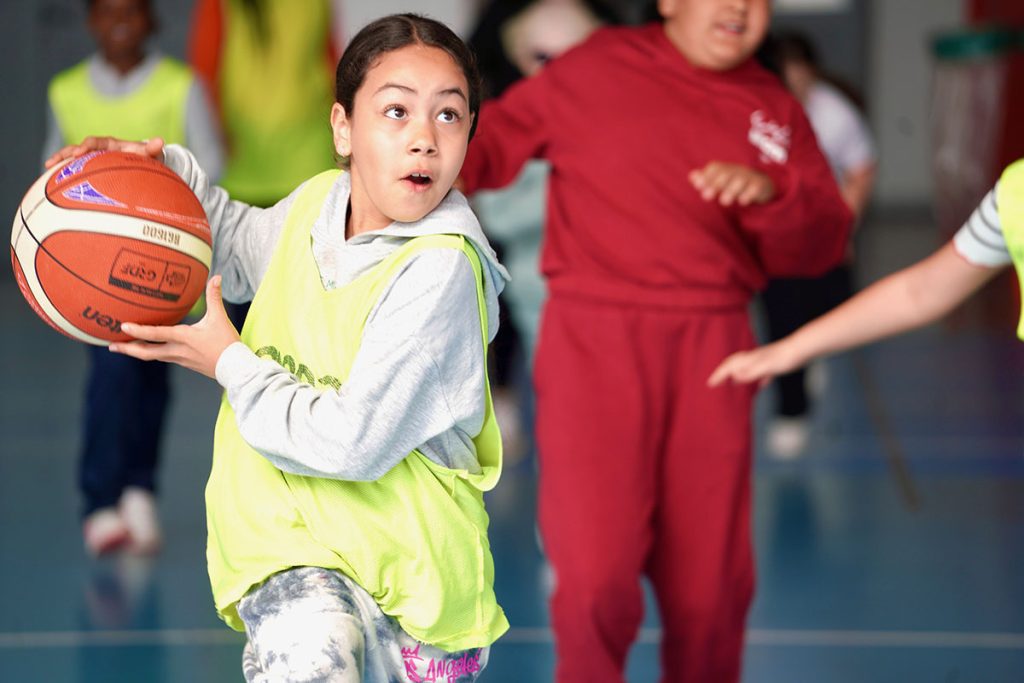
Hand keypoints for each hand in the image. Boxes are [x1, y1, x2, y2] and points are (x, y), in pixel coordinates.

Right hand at [44, 136, 164, 168]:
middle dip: (66, 153)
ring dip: (60, 162)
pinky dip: (66, 175)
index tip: (80, 152)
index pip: (95, 141)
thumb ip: (152, 149)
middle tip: (54, 162)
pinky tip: (54, 185)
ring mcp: (93, 160)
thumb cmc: (145, 158)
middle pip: (78, 148)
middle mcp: (99, 150)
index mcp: (110, 144)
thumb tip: (161, 141)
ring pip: (73, 159)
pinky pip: (77, 171)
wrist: (144, 164)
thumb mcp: (149, 154)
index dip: (86, 145)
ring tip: (47, 168)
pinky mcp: (91, 170)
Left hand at [109, 276, 239, 378]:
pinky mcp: (184, 362)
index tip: (122, 327)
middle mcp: (177, 350)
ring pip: (152, 356)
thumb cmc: (227, 343)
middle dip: (127, 349)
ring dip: (136, 351)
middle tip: (110, 345)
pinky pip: (162, 357)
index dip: (138, 331)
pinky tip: (148, 348)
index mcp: (184, 338)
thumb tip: (216, 277)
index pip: (156, 334)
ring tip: (122, 347)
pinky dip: (151, 352)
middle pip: (146, 352)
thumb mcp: (220, 318)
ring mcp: (179, 359)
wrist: (235, 368)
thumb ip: (214, 297)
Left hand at [689, 162, 774, 205]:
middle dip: (715, 184)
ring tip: (723, 201)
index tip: (698, 187)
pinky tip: (742, 201)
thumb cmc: (734, 183)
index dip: (706, 176)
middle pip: (726, 173)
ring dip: (731, 190)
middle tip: (706, 197)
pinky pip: (756, 187)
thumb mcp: (719, 181)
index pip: (715, 168)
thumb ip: (705, 180)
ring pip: (740, 180)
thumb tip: (692, 176)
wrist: (761, 184)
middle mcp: (737, 171)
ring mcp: (750, 177)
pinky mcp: (761, 185)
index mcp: (726, 168)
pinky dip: (749, 194)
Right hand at [707, 340, 801, 388]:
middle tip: (715, 382)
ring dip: (737, 374)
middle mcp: (753, 358)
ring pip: (746, 368)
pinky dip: (757, 378)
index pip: (729, 367)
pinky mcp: (773, 363)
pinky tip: (761, 385)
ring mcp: (763, 360)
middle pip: (734, 365)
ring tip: (732, 383)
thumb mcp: (766, 367)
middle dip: (723, 373)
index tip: (710, 384)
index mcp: (749, 360)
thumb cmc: (785, 358)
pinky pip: (761, 372)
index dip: (719, 375)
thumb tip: (733, 377)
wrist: (802, 348)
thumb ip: (750, 372)